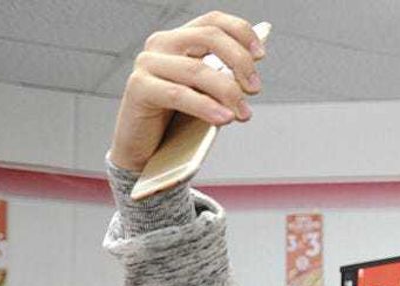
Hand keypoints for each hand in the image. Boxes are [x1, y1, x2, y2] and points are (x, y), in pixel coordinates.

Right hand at [109, 10, 264, 170]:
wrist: (148, 150)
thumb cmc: (179, 121)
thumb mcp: (208, 95)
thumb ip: (224, 80)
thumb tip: (251, 77)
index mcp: (181, 40)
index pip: (214, 22)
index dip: (241, 33)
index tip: (261, 55)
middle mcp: (162, 44)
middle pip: (209, 37)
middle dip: (240, 62)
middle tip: (255, 89)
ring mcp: (148, 63)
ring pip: (197, 69)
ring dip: (228, 91)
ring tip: (243, 114)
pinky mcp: (139, 88)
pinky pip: (178, 94)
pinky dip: (205, 107)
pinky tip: (224, 118)